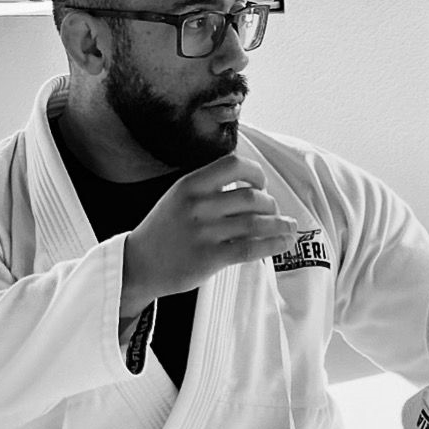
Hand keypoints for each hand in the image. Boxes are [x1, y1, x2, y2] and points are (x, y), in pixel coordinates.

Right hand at [121, 154, 296, 315]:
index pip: (234, 165)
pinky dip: (273, 245)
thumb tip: (253, 188)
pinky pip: (251, 248)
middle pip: (252, 196)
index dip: (256, 173)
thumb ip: (209, 189)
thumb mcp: (179, 198)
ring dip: (279, 225)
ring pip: (256, 222)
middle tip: (274, 212)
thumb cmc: (164, 231)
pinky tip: (283, 244)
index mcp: (190, 184)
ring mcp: (204, 232)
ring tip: (288, 227)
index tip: (262, 184)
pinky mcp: (210, 257)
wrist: (139, 264)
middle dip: (271, 204)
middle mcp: (197, 205)